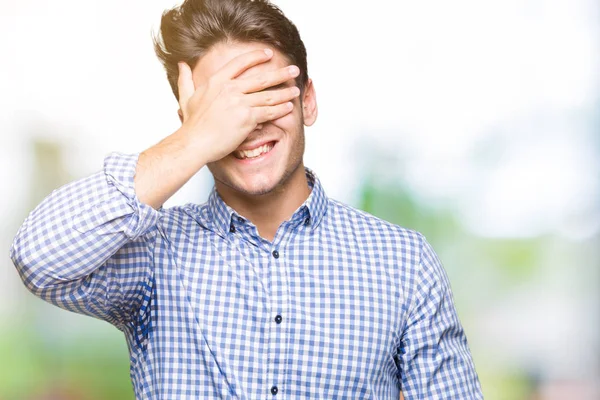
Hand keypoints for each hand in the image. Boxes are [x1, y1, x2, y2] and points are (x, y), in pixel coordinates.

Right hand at [177, 48, 300, 162]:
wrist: (194, 143)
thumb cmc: (191, 125)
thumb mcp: (186, 98)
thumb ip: (185, 80)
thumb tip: (182, 65)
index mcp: (216, 81)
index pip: (240, 63)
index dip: (256, 57)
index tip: (268, 54)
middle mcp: (230, 88)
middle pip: (261, 78)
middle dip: (280, 74)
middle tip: (294, 70)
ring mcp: (239, 102)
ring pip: (268, 95)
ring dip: (284, 93)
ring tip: (295, 90)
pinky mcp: (247, 117)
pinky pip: (268, 112)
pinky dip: (280, 109)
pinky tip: (289, 107)